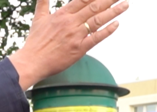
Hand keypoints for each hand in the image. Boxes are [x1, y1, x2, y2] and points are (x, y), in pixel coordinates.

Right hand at [9, 0, 128, 89]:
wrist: (32, 61)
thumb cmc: (35, 41)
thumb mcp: (39, 18)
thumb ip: (43, 2)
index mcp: (62, 14)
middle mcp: (71, 22)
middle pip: (94, 7)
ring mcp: (76, 36)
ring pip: (98, 20)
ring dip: (113, 12)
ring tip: (125, 4)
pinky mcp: (79, 49)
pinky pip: (96, 38)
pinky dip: (107, 31)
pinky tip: (116, 24)